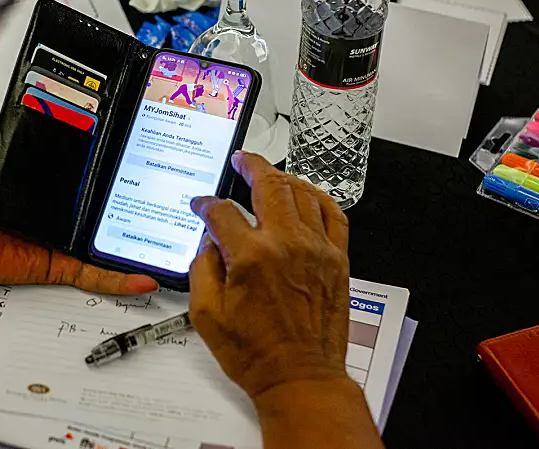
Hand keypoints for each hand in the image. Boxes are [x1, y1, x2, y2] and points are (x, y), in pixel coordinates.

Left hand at [0, 137, 157, 295]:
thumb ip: (20, 128)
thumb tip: (43, 97)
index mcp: (49, 187)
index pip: (88, 178)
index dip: (113, 171)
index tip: (140, 157)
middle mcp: (59, 215)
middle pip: (104, 212)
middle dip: (134, 205)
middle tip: (166, 194)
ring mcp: (61, 242)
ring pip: (105, 245)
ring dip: (134, 246)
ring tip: (165, 237)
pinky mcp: (57, 265)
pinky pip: (93, 274)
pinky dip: (118, 278)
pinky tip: (142, 276)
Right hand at [188, 151, 350, 399]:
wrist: (300, 377)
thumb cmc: (258, 354)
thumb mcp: (206, 315)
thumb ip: (202, 269)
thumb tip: (208, 244)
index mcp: (250, 257)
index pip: (222, 212)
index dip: (206, 205)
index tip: (202, 207)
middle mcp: (285, 245)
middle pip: (269, 184)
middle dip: (251, 165)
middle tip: (242, 161)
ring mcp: (316, 249)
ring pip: (302, 193)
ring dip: (283, 178)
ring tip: (270, 175)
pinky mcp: (337, 260)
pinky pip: (333, 214)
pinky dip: (319, 197)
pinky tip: (308, 194)